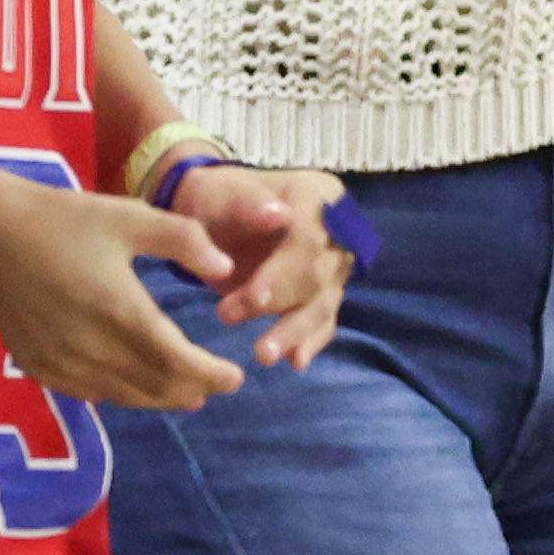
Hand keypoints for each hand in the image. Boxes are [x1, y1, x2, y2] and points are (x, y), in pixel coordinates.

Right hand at [0, 169, 243, 413]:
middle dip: (192, 389)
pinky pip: (88, 392)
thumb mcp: (130, 217)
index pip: (180, 363)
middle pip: (156, 387)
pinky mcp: (39, 366)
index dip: (212, 376)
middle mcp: (95, 348)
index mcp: (123, 312)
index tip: (236, 377)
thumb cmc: (63, 219)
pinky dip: (118, 393)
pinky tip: (128, 386)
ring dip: (159, 398)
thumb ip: (184, 240)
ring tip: (184, 394)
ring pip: (124, 396)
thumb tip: (225, 267)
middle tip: (215, 386)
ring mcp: (63, 363)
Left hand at [176, 163, 352, 371]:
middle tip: (233, 320)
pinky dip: (310, 341)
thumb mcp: (223, 192)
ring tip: (263, 355)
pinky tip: (295, 362)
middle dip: (280, 304)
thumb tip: (278, 216)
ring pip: (323, 302)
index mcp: (320, 196)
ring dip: (294, 331)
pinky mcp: (324, 294)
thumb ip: (249, 203)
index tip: (255, 298)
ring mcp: (333, 265)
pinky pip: (323, 320)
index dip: (285, 272)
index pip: (310, 239)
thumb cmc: (217, 199)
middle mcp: (338, 231)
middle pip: (318, 275)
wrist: (215, 212)